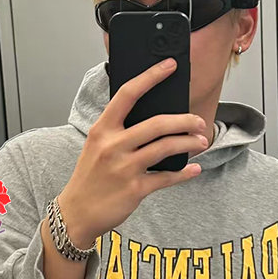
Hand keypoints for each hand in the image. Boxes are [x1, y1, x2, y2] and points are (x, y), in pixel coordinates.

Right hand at [58, 58, 207, 245]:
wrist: (76, 212)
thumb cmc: (89, 177)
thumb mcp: (96, 146)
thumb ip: (118, 131)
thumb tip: (153, 119)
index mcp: (102, 129)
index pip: (128, 94)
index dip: (151, 77)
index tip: (169, 65)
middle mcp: (112, 145)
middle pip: (157, 123)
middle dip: (185, 120)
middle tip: (199, 122)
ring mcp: (124, 168)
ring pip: (166, 148)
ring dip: (189, 143)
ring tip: (201, 142)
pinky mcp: (134, 189)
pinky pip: (167, 177)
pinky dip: (184, 172)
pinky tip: (194, 169)